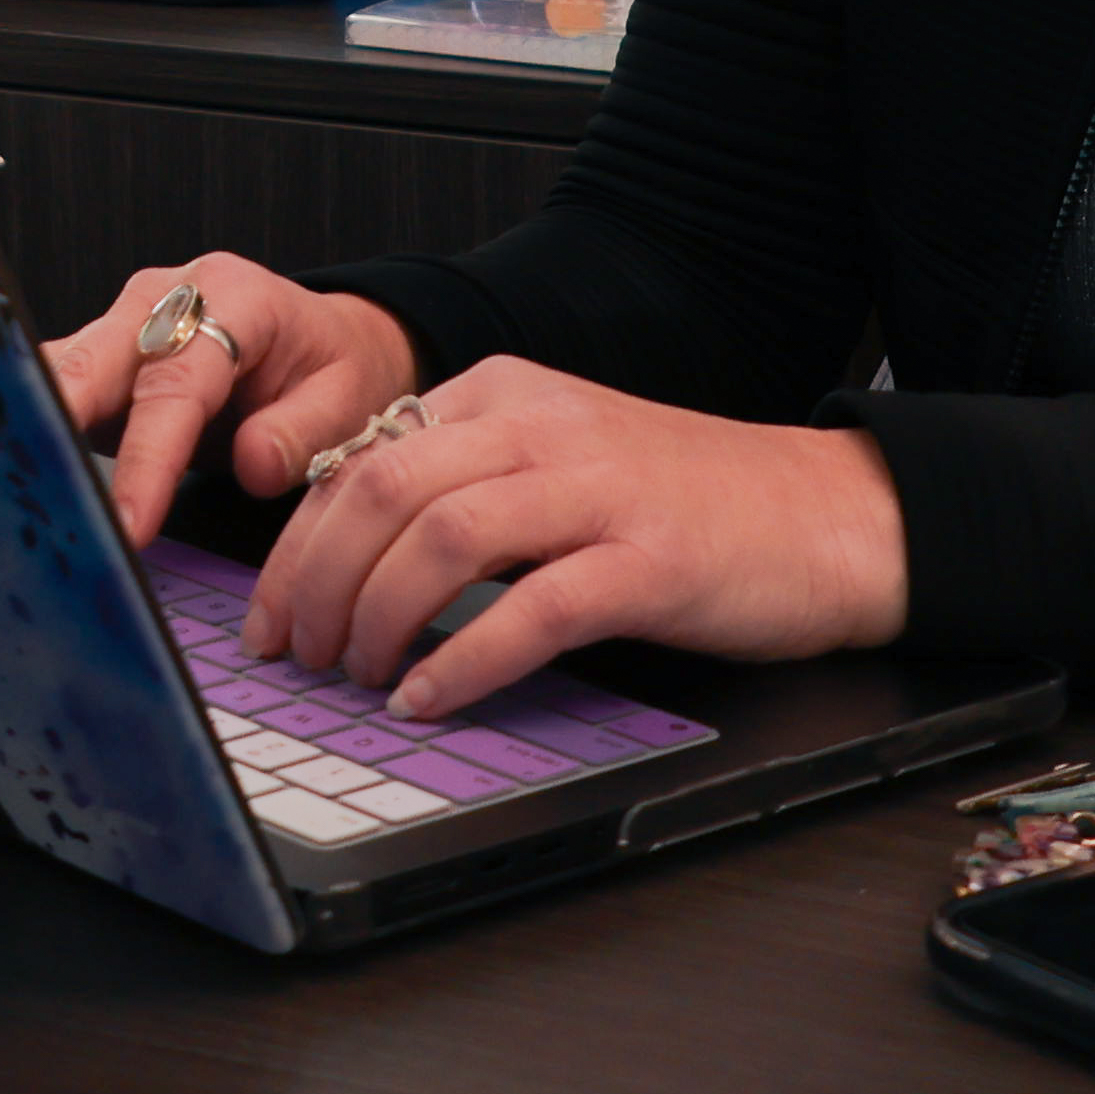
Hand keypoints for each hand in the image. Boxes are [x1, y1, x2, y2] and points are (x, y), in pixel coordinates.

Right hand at [41, 254, 416, 546]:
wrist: (325, 341)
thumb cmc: (335, 368)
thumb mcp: (349, 399)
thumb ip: (303, 432)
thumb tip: (252, 464)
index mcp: (231, 296)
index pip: (176, 383)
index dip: (149, 456)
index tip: (130, 522)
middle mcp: (163, 297)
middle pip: (95, 360)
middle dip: (55, 424)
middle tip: (27, 490)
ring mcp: (124, 321)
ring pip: (63, 369)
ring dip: (34, 426)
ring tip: (3, 486)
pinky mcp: (103, 355)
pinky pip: (63, 388)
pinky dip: (37, 429)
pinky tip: (14, 473)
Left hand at [242, 357, 909, 723]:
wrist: (826, 513)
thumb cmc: (685, 502)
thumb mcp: (556, 464)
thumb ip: (465, 485)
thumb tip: (350, 556)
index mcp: (506, 396)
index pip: (362, 458)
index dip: (296, 545)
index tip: (268, 617)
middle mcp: (542, 428)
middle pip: (382, 490)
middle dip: (315, 582)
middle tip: (295, 655)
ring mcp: (598, 490)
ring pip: (443, 536)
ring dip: (377, 617)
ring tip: (357, 678)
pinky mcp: (650, 560)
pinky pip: (534, 608)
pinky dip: (465, 659)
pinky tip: (429, 698)